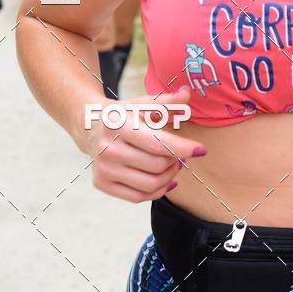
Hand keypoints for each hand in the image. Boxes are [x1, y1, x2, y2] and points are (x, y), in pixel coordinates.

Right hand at [86, 87, 207, 202]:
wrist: (91, 127)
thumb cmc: (124, 114)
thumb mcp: (143, 103)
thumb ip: (167, 101)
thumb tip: (187, 94)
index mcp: (118, 124)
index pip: (158, 143)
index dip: (183, 148)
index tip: (201, 150)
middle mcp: (107, 148)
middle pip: (157, 165)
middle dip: (176, 161)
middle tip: (182, 155)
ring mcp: (103, 168)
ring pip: (150, 184)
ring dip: (169, 176)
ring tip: (174, 165)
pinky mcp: (101, 183)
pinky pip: (138, 196)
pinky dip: (157, 191)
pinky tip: (166, 180)